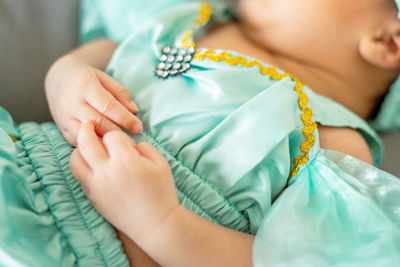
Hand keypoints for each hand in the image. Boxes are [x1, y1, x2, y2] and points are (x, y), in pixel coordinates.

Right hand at [46, 56, 141, 145]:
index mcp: (86, 87)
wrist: (58, 80)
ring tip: (122, 148)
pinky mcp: (63, 130)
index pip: (107, 105)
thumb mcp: (104, 78)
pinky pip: (79, 143)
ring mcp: (66, 118)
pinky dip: (94, 147)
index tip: (138, 127)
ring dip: (106, 144)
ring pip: (87, 136)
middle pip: (97, 123)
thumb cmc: (87, 79)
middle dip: (117, 133)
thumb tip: (134, 111)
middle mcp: (73, 103)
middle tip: (134, 142)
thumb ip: (120, 92)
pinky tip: (108, 150)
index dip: (124, 118)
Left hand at [69, 121, 178, 244]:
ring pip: (75, 159)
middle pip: (86, 141)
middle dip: (87, 128)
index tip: (124, 140)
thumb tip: (131, 144)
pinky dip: (81, 165)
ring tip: (87, 146)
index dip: (118, 134)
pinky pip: (79, 176)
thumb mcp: (161, 163)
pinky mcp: (92, 196)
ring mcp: (96, 185)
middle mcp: (106, 171)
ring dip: (79, 148)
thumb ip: (145, 147)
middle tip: (89, 123)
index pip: (112, 136)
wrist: (154, 223)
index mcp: (125, 160)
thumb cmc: (161, 192)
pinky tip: (91, 164)